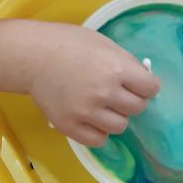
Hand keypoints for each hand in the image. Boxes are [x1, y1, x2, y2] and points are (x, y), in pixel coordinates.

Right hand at [27, 22, 158, 146]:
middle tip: (119, 93)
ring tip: (103, 105)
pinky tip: (91, 118)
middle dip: (132, 100)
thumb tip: (143, 79)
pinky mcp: (71, 127)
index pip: (150, 88)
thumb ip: (124, 62)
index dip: (147, 85)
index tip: (140, 84)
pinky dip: (99, 131)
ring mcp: (87, 113)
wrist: (32, 56)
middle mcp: (105, 93)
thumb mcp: (103, 43)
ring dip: (116, 116)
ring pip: (120, 126)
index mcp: (117, 69)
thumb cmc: (68, 43)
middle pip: (137, 108)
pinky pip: (99, 140)